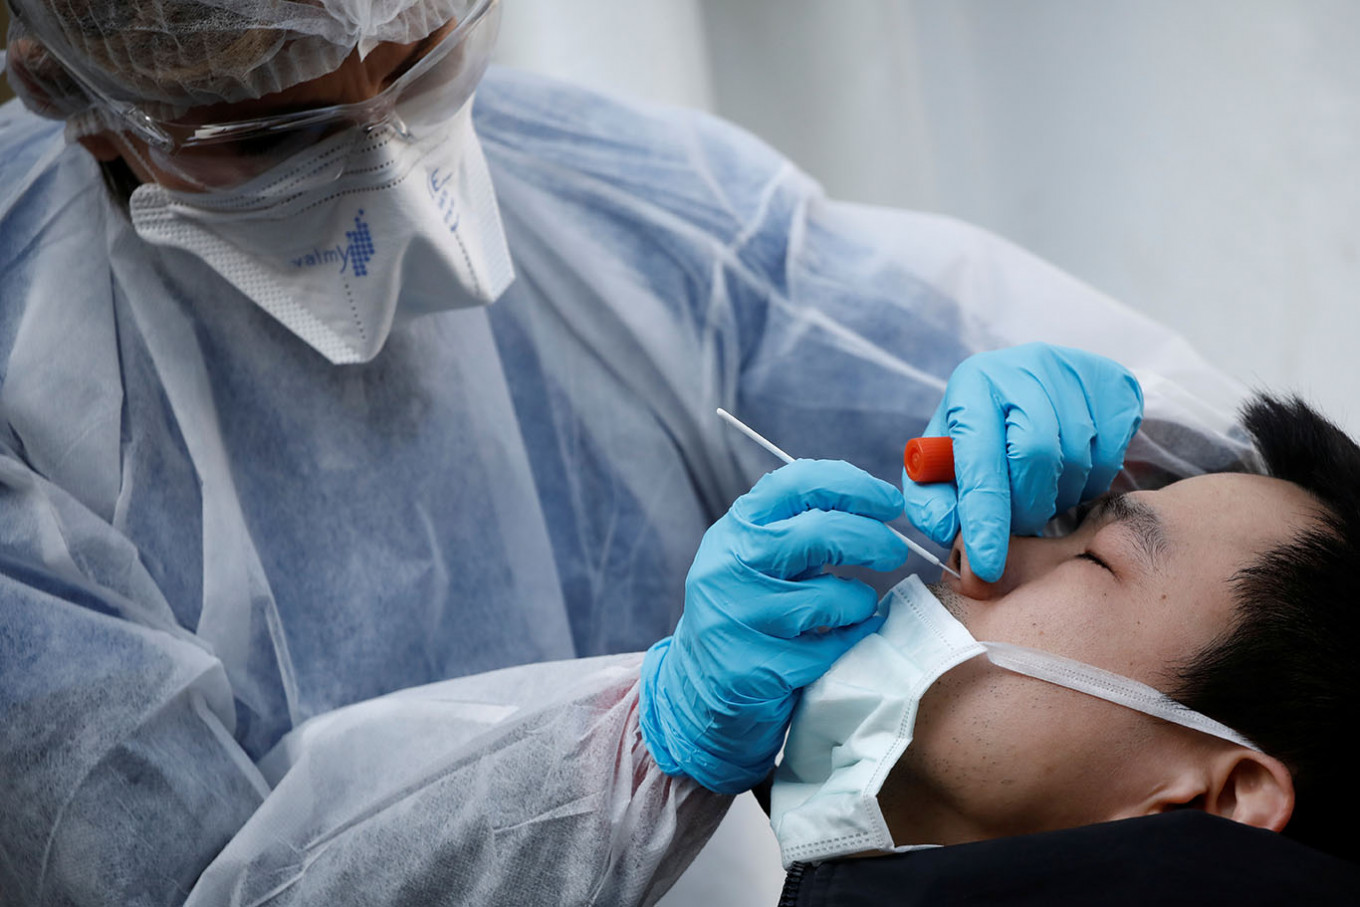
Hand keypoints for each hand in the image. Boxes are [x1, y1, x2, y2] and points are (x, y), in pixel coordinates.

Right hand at [639, 460, 907, 793]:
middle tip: (893, 550)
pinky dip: (847, 642)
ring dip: (859, 602)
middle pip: (820, 533)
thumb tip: (873, 503)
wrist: (699, 687)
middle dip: (871, 538)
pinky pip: (829, 648)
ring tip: (856, 607)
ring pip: (831, 597)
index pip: (797, 484)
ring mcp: (739, 617)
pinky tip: (838, 642)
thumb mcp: (759, 557)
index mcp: (736, 529)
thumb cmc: (748, 612)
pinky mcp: (754, 667)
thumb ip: (801, 527)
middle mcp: (730, 565)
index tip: (888, 502)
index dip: (852, 486)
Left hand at [902, 343, 1142, 582]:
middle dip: (1027, 507)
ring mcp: (1074, 372)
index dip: (985, 519)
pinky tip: (1070, 476)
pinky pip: (1112, 453)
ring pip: (1077, 460)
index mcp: (973, 386)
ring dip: (1060, 498)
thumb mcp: (942, 462)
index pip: (981, 460)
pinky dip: (1090, 481)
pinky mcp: (1114, 384)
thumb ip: (932, 500)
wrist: (1033, 385)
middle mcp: (1023, 369)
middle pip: (1036, 456)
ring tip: (1042, 496)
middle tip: (1020, 523)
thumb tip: (949, 529)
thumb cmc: (980, 435)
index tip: (988, 565)